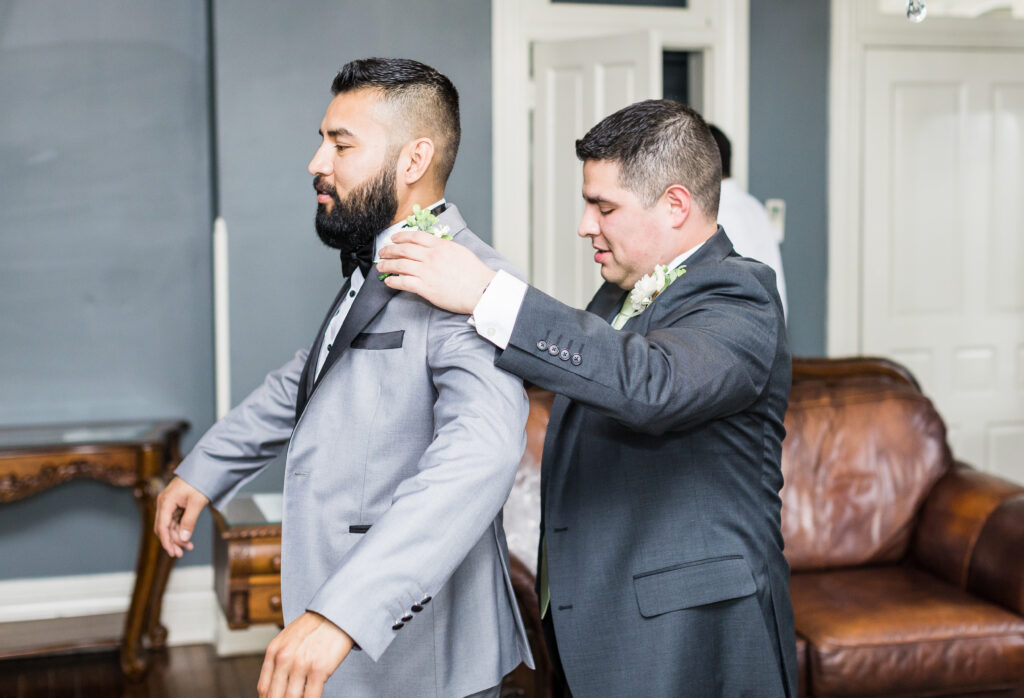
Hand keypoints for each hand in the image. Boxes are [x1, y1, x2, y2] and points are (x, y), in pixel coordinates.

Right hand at [154, 476, 208, 557]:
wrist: (203, 469)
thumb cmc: (199, 483)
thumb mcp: (196, 503)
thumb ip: (189, 521)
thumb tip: (184, 538)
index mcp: (166, 502)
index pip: (162, 526)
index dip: (166, 541)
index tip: (172, 552)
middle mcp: (163, 504)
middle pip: (163, 528)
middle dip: (171, 541)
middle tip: (179, 554)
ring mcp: (168, 504)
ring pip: (169, 526)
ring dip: (177, 537)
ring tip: (188, 548)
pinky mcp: (174, 505)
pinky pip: (174, 521)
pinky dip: (180, 530)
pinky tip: (187, 539)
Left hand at [258, 611, 353, 697]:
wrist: (336, 614)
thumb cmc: (315, 627)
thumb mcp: (288, 639)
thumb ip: (279, 660)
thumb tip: (277, 686)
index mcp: (274, 651)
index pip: (264, 688)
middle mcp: (284, 658)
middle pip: (274, 696)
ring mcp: (300, 664)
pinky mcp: (319, 668)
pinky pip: (311, 697)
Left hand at [377, 229, 496, 313]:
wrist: (480, 290)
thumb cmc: (474, 273)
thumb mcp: (460, 251)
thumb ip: (444, 247)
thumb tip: (434, 246)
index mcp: (440, 245)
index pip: (415, 236)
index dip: (401, 236)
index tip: (394, 238)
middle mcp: (431, 256)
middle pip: (403, 249)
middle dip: (389, 250)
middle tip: (382, 252)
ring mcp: (426, 272)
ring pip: (400, 265)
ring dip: (387, 265)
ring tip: (381, 266)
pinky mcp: (425, 288)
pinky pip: (403, 282)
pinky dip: (393, 281)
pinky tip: (388, 281)